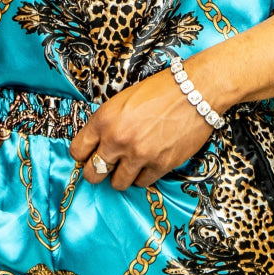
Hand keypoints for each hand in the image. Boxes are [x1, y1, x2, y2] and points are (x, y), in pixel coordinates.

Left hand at [70, 68, 213, 190]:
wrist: (195, 91)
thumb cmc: (161, 90)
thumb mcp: (123, 101)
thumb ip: (107, 124)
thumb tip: (97, 145)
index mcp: (104, 119)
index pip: (78, 151)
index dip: (83, 155)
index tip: (89, 156)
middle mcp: (118, 140)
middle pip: (93, 173)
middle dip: (97, 171)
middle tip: (107, 166)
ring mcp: (139, 154)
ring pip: (117, 183)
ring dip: (122, 176)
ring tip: (130, 164)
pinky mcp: (160, 165)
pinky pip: (142, 182)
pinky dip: (143, 175)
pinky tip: (148, 162)